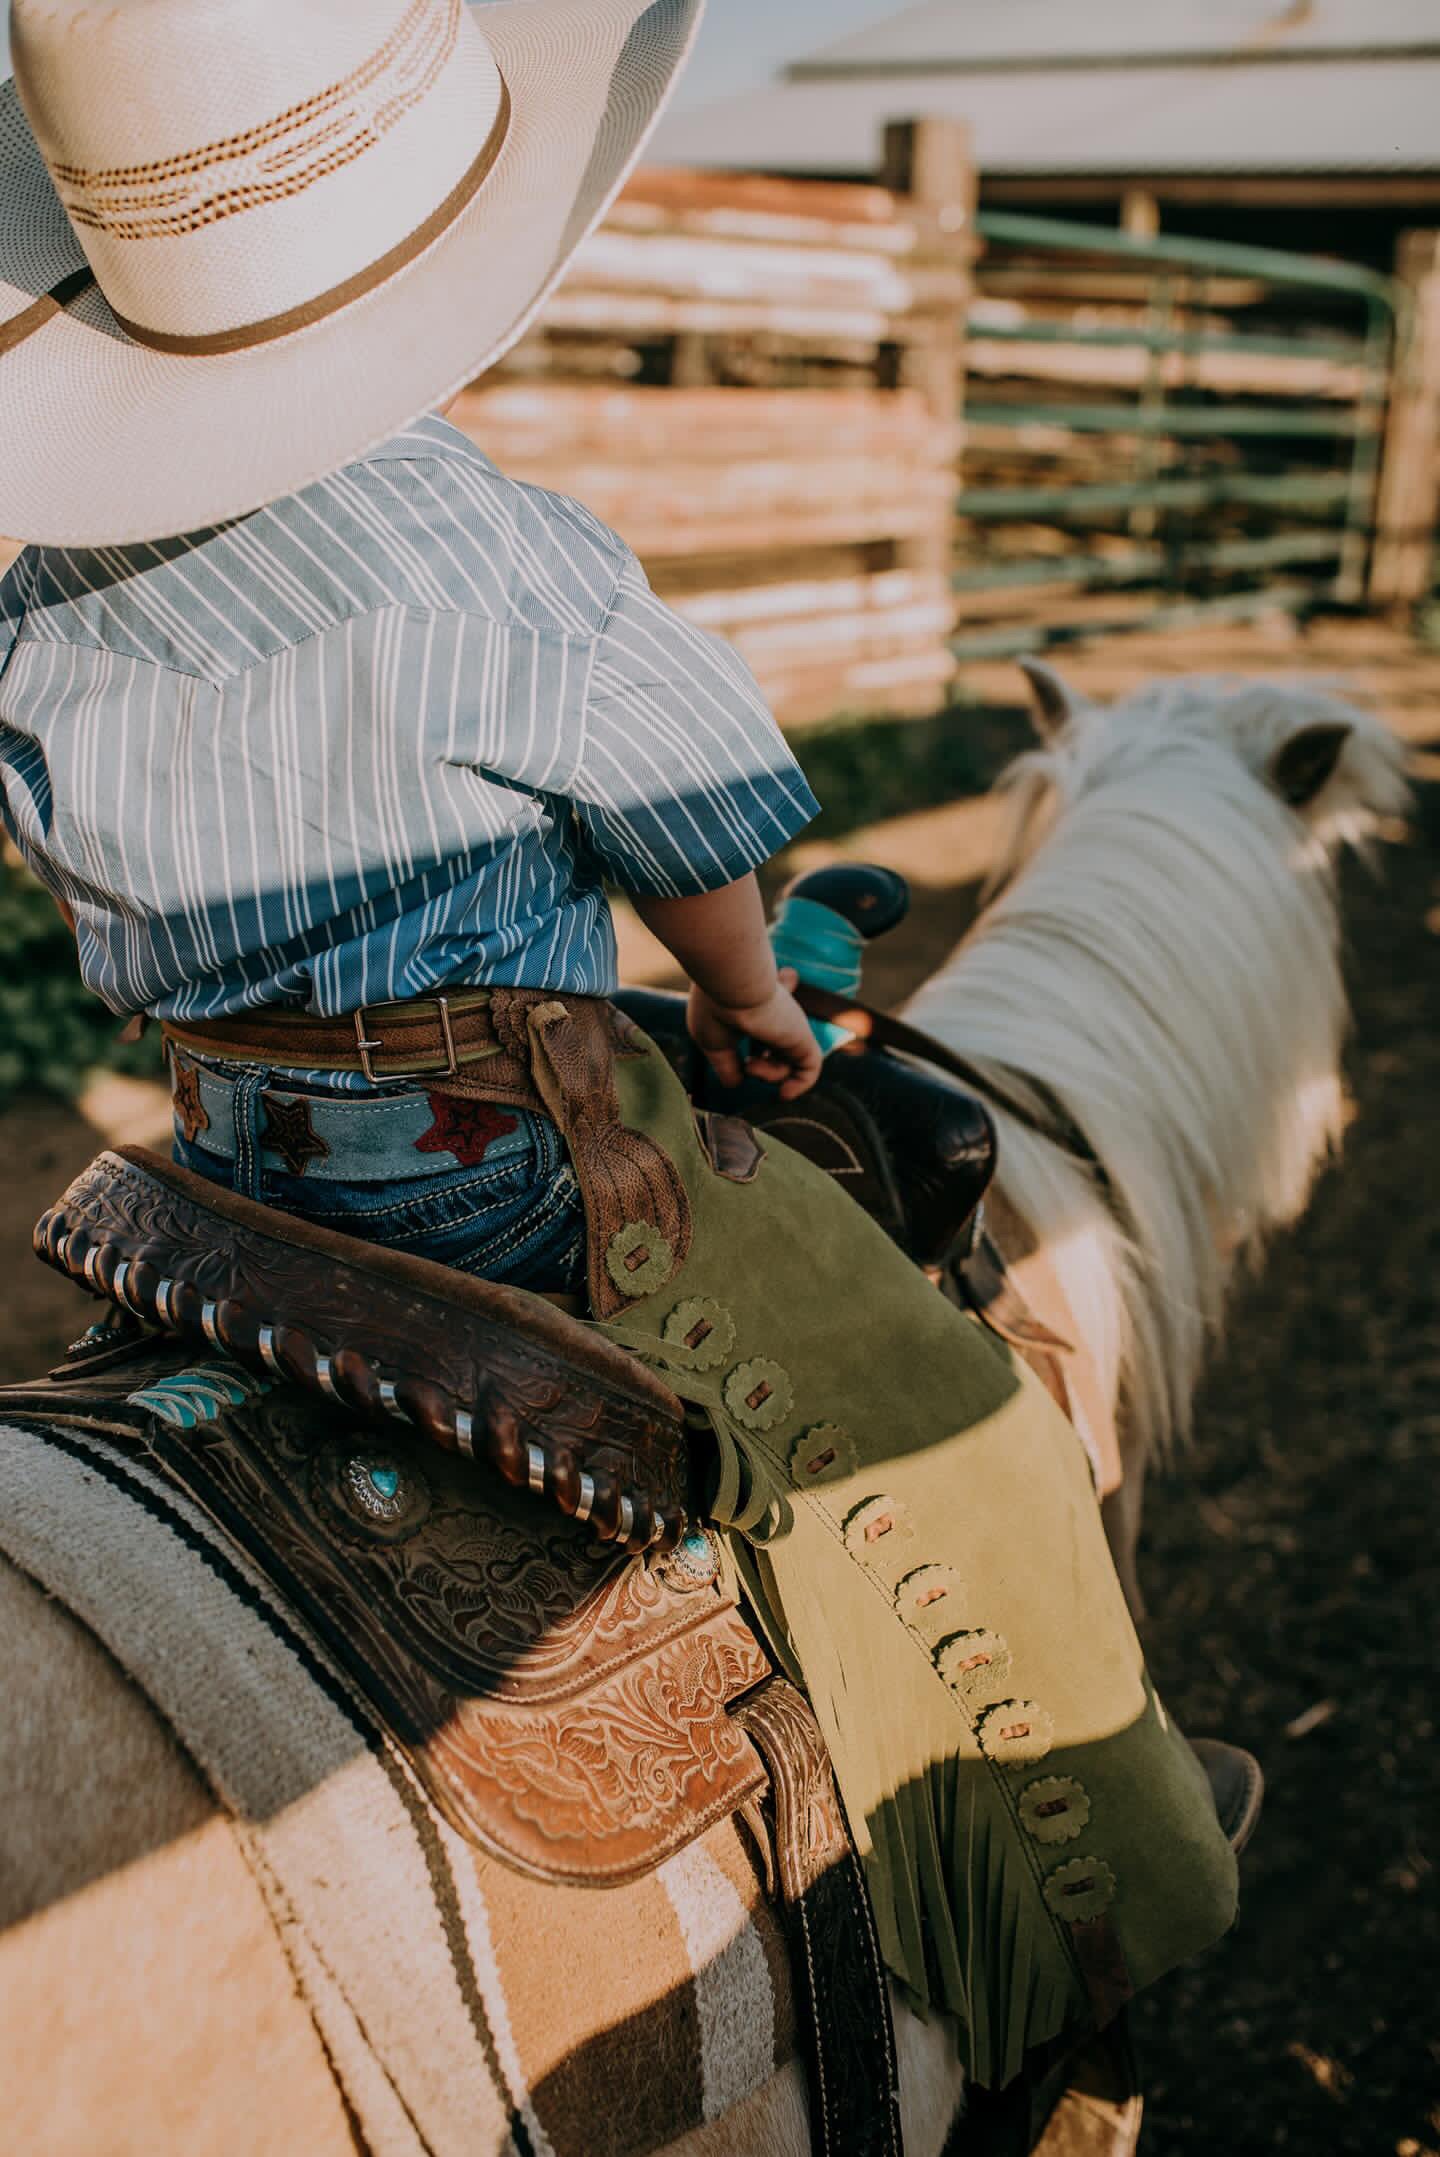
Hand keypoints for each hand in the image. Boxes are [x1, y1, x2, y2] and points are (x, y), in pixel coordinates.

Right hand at [687, 967, 822, 1099]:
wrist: (731, 985)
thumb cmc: (715, 1008)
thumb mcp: (714, 1043)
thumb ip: (726, 1064)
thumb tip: (736, 1083)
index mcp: (751, 1007)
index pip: (764, 1015)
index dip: (757, 1029)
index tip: (750, 1019)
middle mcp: (772, 1013)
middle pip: (777, 1041)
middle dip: (767, 1063)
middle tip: (749, 1063)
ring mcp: (788, 1026)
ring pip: (786, 1061)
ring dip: (768, 1075)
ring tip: (750, 1064)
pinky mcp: (802, 1036)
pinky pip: (809, 1069)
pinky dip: (799, 1086)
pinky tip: (783, 1093)